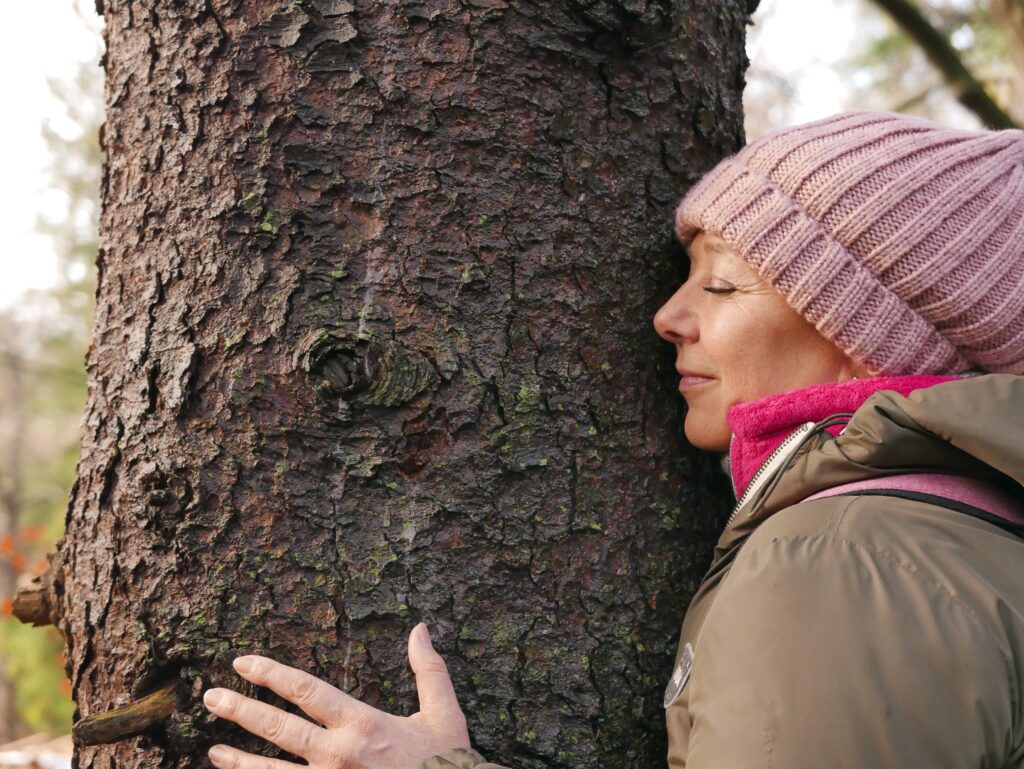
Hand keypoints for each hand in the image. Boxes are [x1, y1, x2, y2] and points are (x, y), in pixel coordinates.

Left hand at [202, 623, 469, 768]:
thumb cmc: (445, 763)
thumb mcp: (444, 713)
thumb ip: (429, 670)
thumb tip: (420, 629)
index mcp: (363, 724)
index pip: (306, 690)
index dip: (270, 673)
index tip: (243, 663)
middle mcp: (338, 754)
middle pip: (278, 728)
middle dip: (240, 710)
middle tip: (211, 698)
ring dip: (239, 760)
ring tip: (213, 751)